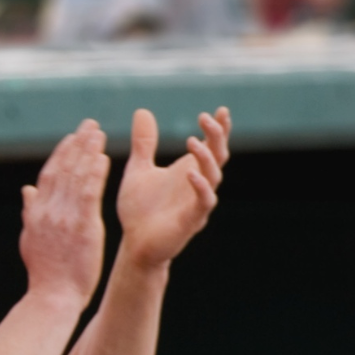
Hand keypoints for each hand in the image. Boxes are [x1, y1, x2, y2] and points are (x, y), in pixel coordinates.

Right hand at [19, 120, 108, 309]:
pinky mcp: (83, 226)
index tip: (73, 137)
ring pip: (76, 176)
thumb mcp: (31, 239)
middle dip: (77, 144)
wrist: (53, 296)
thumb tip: (27, 189)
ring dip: (88, 152)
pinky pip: (90, 194)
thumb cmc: (45, 273)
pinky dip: (95, 174)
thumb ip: (30, 211)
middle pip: (63, 169)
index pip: (49, 175)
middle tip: (89, 125)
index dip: (61, 153)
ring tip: (98, 133)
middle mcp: (49, 210)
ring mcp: (65, 217)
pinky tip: (103, 158)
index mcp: (37, 212)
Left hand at [116, 107, 228, 267]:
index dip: (219, 129)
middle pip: (219, 157)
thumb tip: (143, 111)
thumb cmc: (139, 208)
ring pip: (213, 177)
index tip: (220, 110)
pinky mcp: (191, 221)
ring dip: (205, 158)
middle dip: (216, 137)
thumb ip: (145, 143)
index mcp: (190, 171)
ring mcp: (197, 203)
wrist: (134, 244)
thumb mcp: (139, 168)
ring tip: (193, 141)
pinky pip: (203, 202)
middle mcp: (199, 185)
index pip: (211, 146)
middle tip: (207, 118)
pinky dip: (200, 187)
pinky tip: (190, 174)